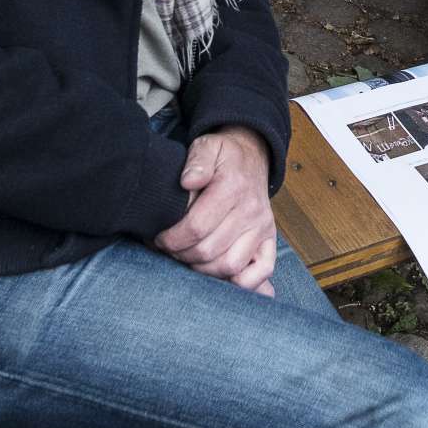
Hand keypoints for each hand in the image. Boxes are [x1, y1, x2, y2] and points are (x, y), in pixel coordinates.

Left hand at [155, 126, 276, 292]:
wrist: (252, 156)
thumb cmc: (225, 156)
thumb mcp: (208, 145)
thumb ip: (197, 160)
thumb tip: (188, 182)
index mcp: (233, 187)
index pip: (196, 227)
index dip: (171, 239)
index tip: (159, 238)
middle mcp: (251, 210)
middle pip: (209, 250)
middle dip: (181, 255)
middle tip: (169, 250)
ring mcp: (262, 227)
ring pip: (229, 265)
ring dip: (202, 269)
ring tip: (188, 258)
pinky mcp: (269, 239)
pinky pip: (260, 272)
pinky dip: (240, 282)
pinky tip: (218, 273)